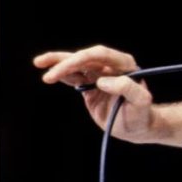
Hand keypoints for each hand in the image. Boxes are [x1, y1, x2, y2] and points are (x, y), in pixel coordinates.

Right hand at [34, 45, 157, 141]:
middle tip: (48, 75)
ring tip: (39, 63)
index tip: (72, 73)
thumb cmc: (142, 115)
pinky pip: (74, 76)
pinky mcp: (91, 86)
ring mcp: (100, 75)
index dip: (84, 59)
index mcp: (125, 65)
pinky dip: (62, 74)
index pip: (101, 54)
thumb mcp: (141, 103)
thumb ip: (128, 89)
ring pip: (77, 64)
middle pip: (85, 57)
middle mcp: (111, 66)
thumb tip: (102, 80)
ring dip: (59, 63)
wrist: (137, 127)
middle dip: (66, 62)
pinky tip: (50, 75)